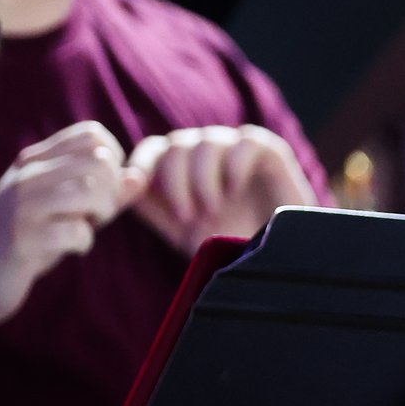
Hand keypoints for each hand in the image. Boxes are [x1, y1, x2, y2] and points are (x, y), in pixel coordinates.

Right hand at [0, 121, 143, 324]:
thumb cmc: (26, 239)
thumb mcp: (64, 208)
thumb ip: (103, 191)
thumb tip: (140, 174)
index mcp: (35, 160)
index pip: (91, 134)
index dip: (112, 160)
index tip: (102, 187)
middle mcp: (26, 175)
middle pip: (98, 161)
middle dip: (110, 191)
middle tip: (96, 214)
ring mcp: (21, 205)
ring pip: (89, 190)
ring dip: (100, 215)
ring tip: (84, 228)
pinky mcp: (21, 239)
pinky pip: (75, 231)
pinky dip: (83, 242)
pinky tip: (68, 248)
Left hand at [128, 124, 313, 254]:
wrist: (281, 263)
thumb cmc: (231, 249)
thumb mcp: (182, 232)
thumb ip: (151, 206)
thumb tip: (123, 184)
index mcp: (183, 170)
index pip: (152, 150)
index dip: (141, 164)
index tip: (137, 187)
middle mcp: (207, 155)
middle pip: (175, 146)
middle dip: (175, 182)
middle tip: (188, 216)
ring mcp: (237, 151)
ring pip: (205, 143)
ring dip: (203, 178)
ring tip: (213, 210)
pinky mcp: (269, 151)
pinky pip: (244, 142)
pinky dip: (234, 164)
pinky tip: (235, 189)